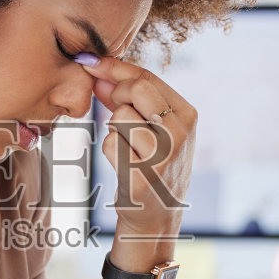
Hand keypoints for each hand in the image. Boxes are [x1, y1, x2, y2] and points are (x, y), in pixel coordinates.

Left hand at [77, 55, 193, 240]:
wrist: (156, 215)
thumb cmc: (151, 165)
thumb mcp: (154, 128)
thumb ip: (129, 99)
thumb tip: (98, 73)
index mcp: (187, 115)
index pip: (147, 77)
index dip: (114, 68)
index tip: (91, 64)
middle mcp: (180, 133)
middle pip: (136, 89)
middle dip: (116, 94)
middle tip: (114, 109)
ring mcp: (163, 155)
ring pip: (120, 117)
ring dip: (115, 129)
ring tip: (129, 147)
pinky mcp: (142, 176)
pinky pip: (110, 144)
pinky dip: (110, 150)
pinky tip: (125, 164)